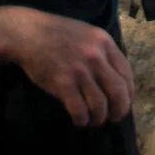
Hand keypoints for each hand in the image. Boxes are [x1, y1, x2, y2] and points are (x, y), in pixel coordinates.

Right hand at [7, 8, 134, 126]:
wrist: (26, 33)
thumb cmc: (56, 34)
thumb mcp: (86, 34)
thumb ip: (101, 52)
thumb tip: (115, 79)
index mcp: (104, 43)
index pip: (126, 74)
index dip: (128, 94)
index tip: (123, 103)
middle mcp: (95, 56)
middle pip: (118, 92)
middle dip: (119, 110)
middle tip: (113, 117)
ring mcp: (79, 70)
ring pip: (100, 104)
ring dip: (99, 118)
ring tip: (93, 120)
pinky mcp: (63, 83)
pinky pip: (80, 109)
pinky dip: (82, 120)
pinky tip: (79, 120)